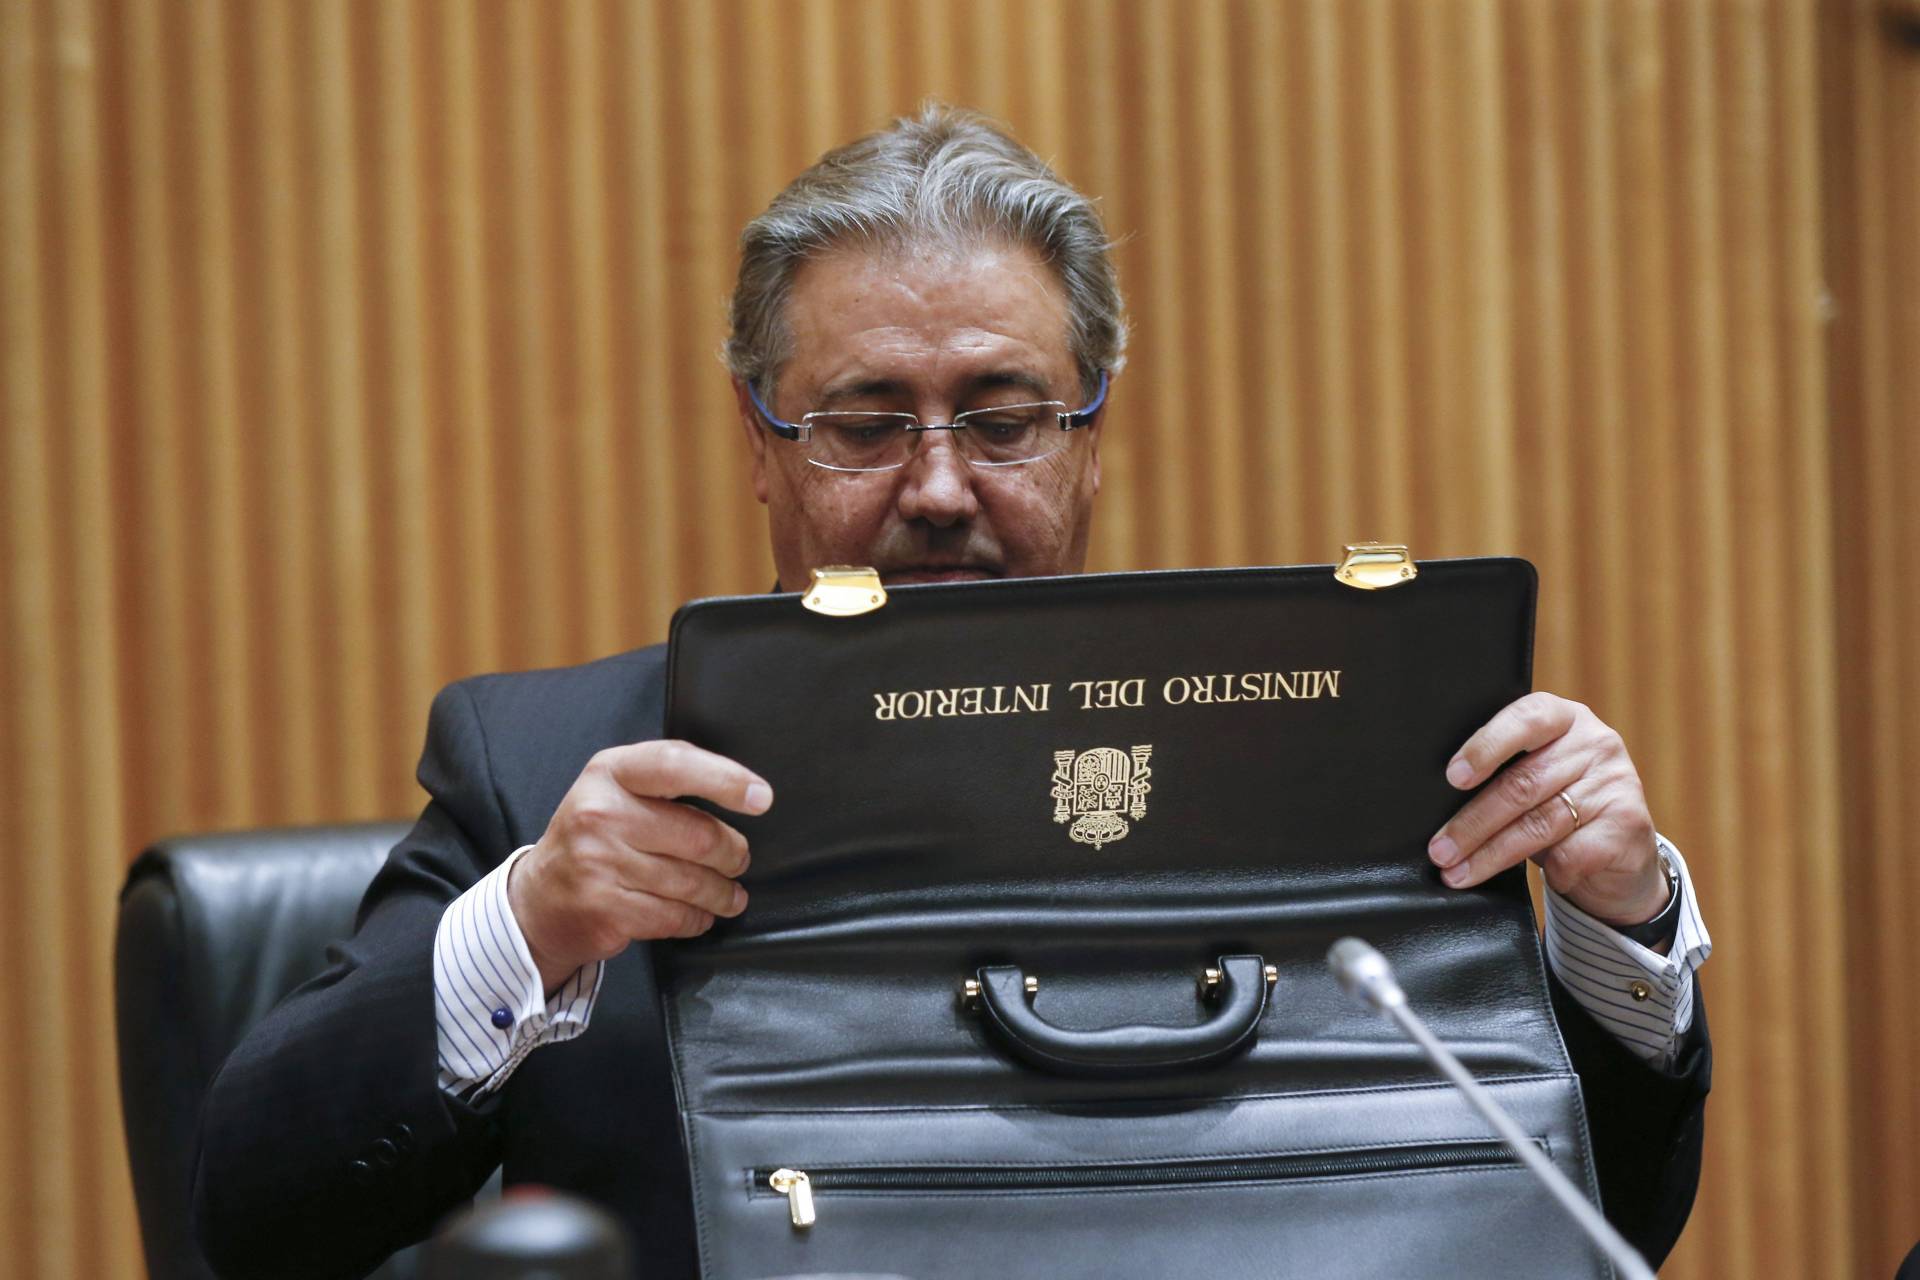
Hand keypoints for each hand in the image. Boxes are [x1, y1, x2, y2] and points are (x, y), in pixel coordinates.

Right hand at [508, 740, 772, 992]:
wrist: (539, 898)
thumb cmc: (594, 835)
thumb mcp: (617, 788)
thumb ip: (668, 777)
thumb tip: (742, 787)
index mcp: (609, 772)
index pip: (675, 764)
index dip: (726, 780)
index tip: (762, 798)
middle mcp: (600, 814)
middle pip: (698, 836)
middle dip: (734, 853)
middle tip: (739, 859)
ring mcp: (599, 864)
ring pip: (693, 883)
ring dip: (723, 893)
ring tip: (730, 894)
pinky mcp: (605, 910)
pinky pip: (676, 917)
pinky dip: (699, 919)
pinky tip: (701, 914)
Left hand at [1425, 692, 1667, 926]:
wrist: (1623, 855)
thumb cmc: (1560, 808)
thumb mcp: (1533, 779)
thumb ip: (1500, 775)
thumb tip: (1434, 804)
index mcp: (1564, 717)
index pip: (1525, 718)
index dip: (1486, 747)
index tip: (1453, 777)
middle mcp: (1595, 741)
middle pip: (1522, 783)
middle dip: (1473, 823)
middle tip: (1440, 850)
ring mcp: (1617, 781)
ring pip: (1539, 823)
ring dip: (1492, 854)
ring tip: (1458, 872)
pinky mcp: (1630, 823)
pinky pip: (1572, 853)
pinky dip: (1550, 873)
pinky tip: (1538, 881)